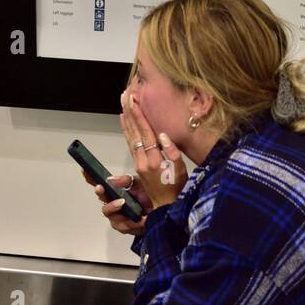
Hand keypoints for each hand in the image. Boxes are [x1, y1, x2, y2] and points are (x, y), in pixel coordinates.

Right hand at [81, 166, 150, 235]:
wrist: (163, 211)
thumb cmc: (149, 195)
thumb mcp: (140, 183)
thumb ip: (126, 181)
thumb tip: (110, 179)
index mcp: (116, 191)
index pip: (101, 184)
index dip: (91, 178)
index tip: (85, 171)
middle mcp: (114, 203)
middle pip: (102, 198)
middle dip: (101, 193)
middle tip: (101, 187)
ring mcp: (118, 216)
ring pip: (108, 212)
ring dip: (113, 206)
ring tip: (121, 202)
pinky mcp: (125, 227)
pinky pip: (122, 225)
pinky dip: (130, 221)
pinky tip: (138, 218)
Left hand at [120, 91, 188, 209]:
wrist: (167, 208)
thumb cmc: (178, 188)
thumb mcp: (180, 170)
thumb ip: (172, 152)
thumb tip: (162, 134)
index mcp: (154, 160)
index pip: (145, 133)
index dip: (139, 116)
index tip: (134, 100)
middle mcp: (143, 161)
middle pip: (135, 133)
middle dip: (130, 113)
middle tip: (126, 96)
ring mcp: (138, 164)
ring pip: (130, 138)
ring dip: (127, 120)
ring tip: (123, 104)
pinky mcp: (137, 167)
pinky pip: (131, 145)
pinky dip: (128, 131)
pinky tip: (126, 123)